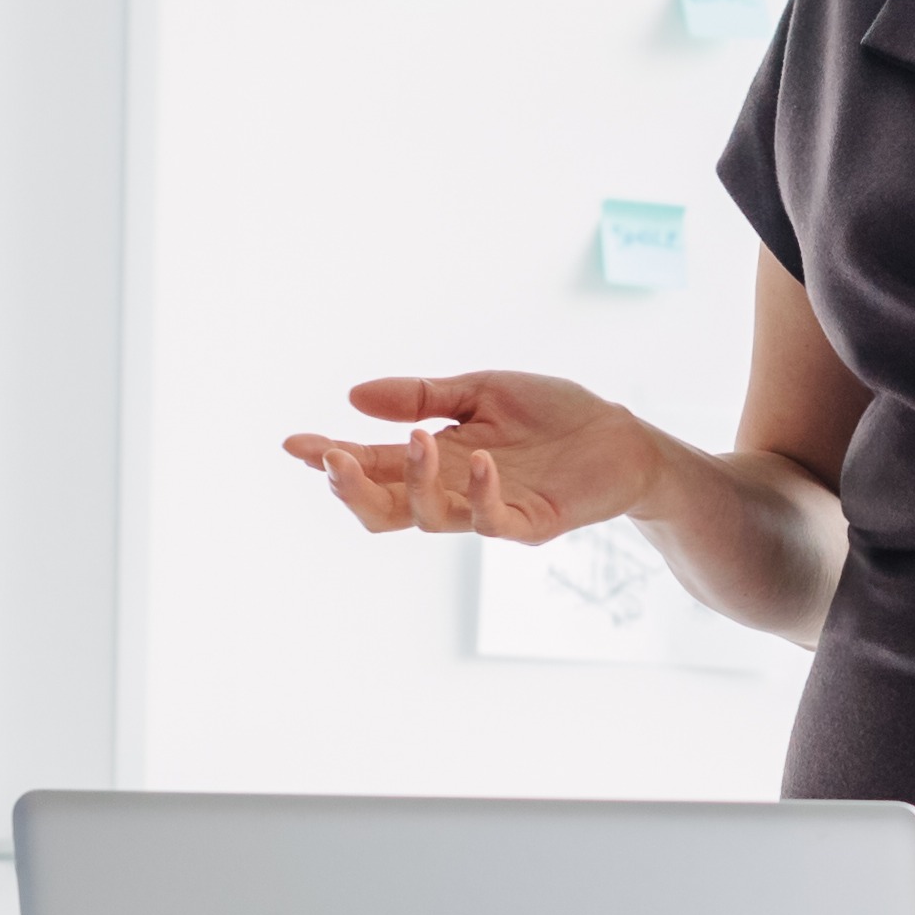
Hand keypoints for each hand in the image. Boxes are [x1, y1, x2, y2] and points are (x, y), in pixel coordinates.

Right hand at [284, 373, 666, 541]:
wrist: (621, 435)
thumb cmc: (552, 414)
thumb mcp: (480, 391)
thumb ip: (421, 397)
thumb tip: (352, 396)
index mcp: (436, 459)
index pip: (372, 464)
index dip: (331, 458)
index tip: (293, 444)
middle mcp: (453, 491)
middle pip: (384, 509)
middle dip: (353, 490)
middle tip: (331, 463)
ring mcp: (490, 510)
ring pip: (431, 517)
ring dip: (416, 482)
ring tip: (418, 442)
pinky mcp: (532, 523)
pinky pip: (495, 519)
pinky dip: (483, 493)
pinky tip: (479, 461)